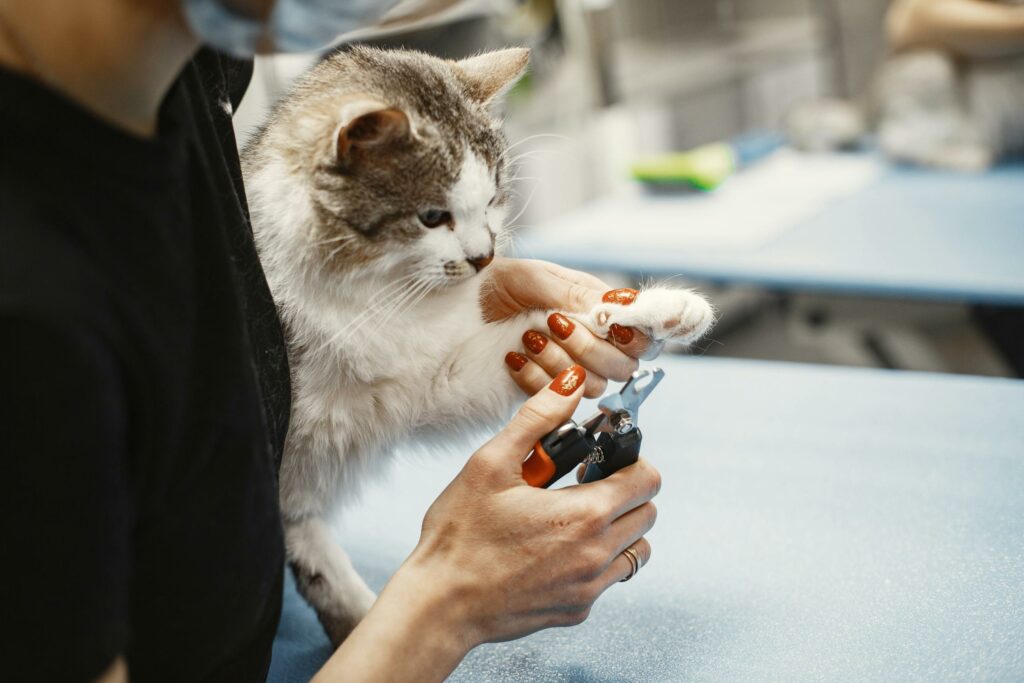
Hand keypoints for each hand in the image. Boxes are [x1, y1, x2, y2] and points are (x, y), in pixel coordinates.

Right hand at [319, 365, 660, 681]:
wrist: (440, 605)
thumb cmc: (460, 536)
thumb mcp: (491, 463)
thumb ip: (537, 418)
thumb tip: (570, 384)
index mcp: (584, 514)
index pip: (647, 479)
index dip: (630, 459)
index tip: (603, 457)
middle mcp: (597, 554)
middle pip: (648, 513)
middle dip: (626, 491)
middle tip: (584, 483)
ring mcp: (589, 586)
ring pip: (637, 549)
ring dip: (619, 528)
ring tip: (574, 517)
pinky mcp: (578, 609)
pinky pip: (609, 578)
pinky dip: (598, 559)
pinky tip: (557, 548)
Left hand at [483, 258, 653, 397]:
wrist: (458, 309)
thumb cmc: (497, 283)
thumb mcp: (536, 277)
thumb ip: (579, 295)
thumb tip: (621, 308)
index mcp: (598, 310)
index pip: (640, 335)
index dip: (633, 337)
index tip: (609, 326)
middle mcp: (591, 342)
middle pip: (622, 366)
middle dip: (588, 347)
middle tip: (554, 323)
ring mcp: (569, 369)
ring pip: (591, 385)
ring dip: (558, 361)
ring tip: (528, 337)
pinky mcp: (545, 392)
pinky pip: (556, 400)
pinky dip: (535, 378)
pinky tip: (514, 358)